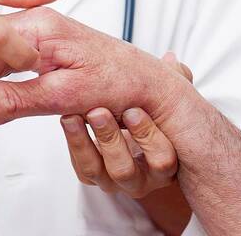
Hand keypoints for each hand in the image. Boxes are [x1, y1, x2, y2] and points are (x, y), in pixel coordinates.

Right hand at [0, 7, 193, 127]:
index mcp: (39, 26)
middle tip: (6, 98)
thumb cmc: (120, 83)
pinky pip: (8, 56)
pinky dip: (6, 76)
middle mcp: (38, 21)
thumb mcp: (65, 97)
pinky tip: (18, 90)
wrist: (149, 82)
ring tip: (18, 94)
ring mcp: (41, 31)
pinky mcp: (45, 45)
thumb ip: (16, 100)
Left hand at [60, 53, 192, 198]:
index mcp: (165, 161)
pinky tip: (68, 122)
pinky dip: (73, 144)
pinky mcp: (93, 176)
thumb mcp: (164, 100)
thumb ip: (172, 81)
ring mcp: (114, 179)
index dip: (149, 137)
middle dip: (110, 139)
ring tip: (72, 117)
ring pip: (97, 172)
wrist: (136, 134)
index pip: (162, 160)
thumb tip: (171, 60)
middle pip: (125, 170)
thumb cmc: (154, 116)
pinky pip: (81, 168)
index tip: (133, 110)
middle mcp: (141, 178)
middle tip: (98, 113)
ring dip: (83, 143)